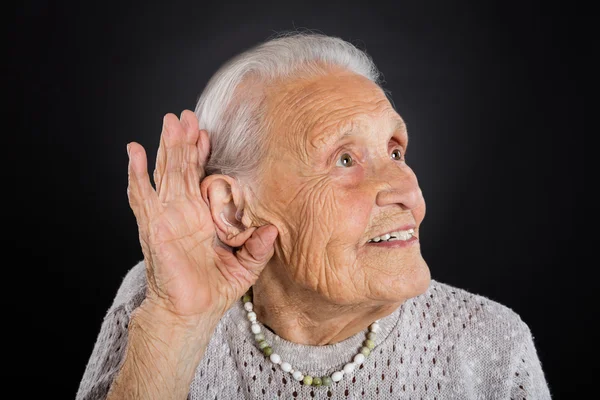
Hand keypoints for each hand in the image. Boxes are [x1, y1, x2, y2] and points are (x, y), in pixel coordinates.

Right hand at [126, 110, 277, 325]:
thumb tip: (273, 230)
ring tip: (168, 122)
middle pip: (181, 168)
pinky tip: (134, 152)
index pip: (200, 177)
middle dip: (183, 141)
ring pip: (165, 174)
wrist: (191, 314)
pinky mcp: (153, 227)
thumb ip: (258, 248)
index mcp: (203, 217)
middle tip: (185, 115)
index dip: (202, 155)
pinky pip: (142, 196)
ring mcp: (166, 217)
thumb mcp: (245, 267)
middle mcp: (182, 212)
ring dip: (165, 148)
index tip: (206, 132)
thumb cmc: (214, 291)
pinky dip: (136, 174)